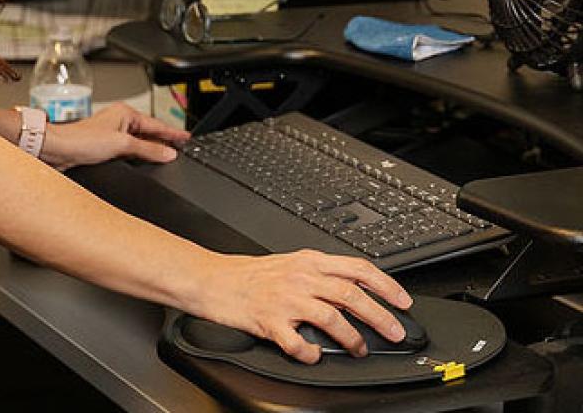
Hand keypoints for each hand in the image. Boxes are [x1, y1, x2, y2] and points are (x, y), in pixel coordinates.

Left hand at [41, 102, 189, 169]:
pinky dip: (139, 156)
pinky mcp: (106, 146)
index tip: (187, 138)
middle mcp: (119, 121)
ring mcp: (113, 133)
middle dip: (164, 141)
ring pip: (139, 142)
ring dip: (151, 150)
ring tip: (168, 156)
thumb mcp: (122, 145)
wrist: (59, 150)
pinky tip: (144, 162)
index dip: (173, 133)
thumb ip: (147, 149)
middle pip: (149, 132)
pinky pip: (130, 150)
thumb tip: (168, 153)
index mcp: (125, 113)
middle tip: (182, 148)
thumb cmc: (82, 140)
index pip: (157, 124)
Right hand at [198, 249, 411, 363]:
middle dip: (380, 316)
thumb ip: (321, 273)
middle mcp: (300, 277)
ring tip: (359, 349)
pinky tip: (314, 355)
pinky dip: (311, 353)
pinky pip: (298, 343)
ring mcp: (286, 299)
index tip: (403, 302)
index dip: (386, 285)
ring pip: (332, 317)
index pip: (357, 269)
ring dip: (352, 338)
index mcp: (309, 261)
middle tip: (395, 332)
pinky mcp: (270, 321)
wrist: (213, 280)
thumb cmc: (251, 274)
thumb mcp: (291, 262)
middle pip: (351, 295)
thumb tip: (356, 289)